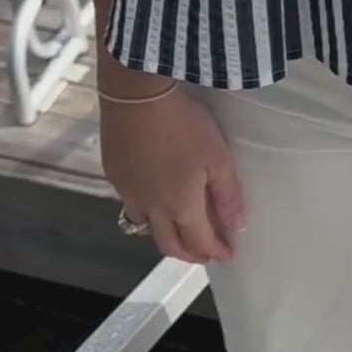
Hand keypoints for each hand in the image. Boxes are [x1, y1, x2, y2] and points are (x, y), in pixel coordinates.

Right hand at [99, 82, 246, 264]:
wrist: (135, 96)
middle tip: (204, 253)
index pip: (199, 241)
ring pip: (145, 227)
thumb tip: (237, 226)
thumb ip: (227, 194)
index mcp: (180, 206)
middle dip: (189, 254)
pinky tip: (151, 194)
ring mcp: (128, 192)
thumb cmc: (183, 125)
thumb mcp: (216, 156)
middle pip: (168, 244)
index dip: (215, 251)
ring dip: (164, 234)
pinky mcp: (114, 173)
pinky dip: (145, 209)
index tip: (226, 255)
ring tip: (177, 227)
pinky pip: (130, 202)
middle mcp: (151, 208)